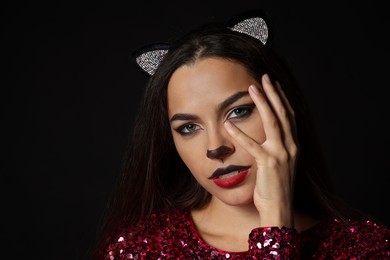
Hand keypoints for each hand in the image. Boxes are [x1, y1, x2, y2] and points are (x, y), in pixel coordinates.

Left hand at [224, 74, 297, 227]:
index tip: (274, 85)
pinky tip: (228, 123)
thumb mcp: (279, 164)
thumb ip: (274, 148)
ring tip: (252, 88)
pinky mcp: (268, 163)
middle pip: (283, 113)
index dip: (282, 98)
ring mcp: (281, 154)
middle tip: (264, 77)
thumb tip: (264, 137)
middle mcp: (291, 146)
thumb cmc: (275, 188)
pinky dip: (239, 133)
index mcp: (293, 145)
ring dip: (262, 103)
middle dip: (274, 93)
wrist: (280, 209)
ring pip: (273, 122)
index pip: (289, 116)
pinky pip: (252, 145)